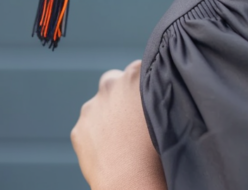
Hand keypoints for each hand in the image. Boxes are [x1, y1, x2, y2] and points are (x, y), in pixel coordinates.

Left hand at [71, 60, 166, 189]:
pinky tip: (112, 149)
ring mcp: (91, 107)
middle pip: (116, 81)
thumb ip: (159, 91)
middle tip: (136, 118)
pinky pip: (89, 127)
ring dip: (109, 115)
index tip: (151, 100)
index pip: (140, 68)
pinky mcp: (78, 129)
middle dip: (123, 95)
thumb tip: (157, 86)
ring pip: (100, 105)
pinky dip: (98, 135)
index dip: (146, 85)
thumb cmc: (160, 147)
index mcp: (135, 74)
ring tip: (124, 138)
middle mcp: (110, 84)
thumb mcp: (168, 110)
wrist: (132, 180)